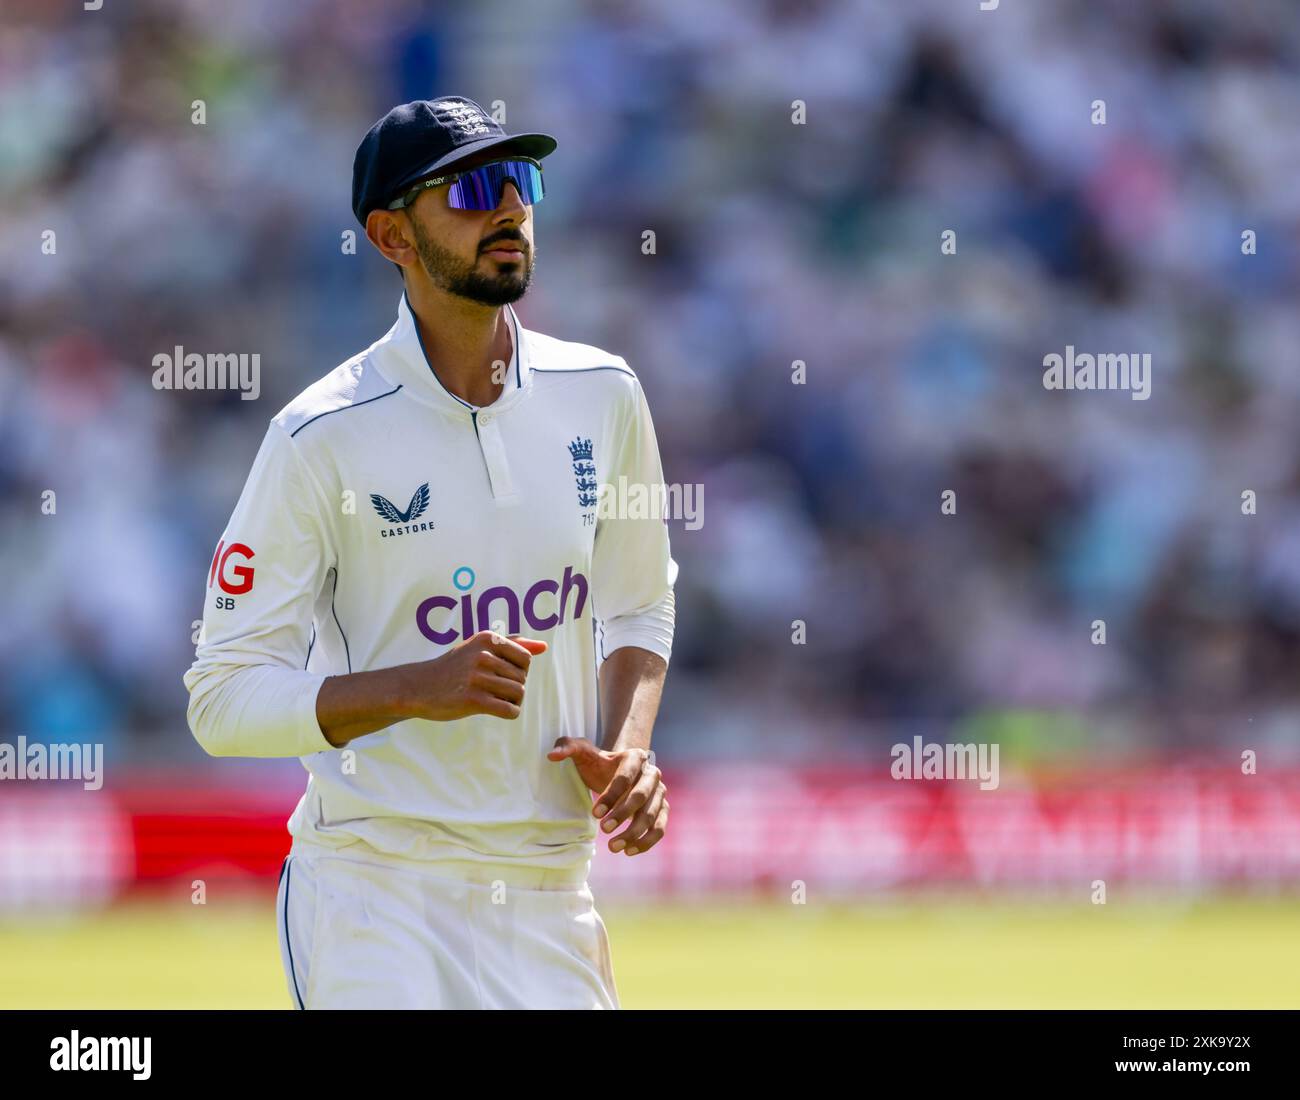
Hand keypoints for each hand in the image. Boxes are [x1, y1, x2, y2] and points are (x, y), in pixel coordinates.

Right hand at [406, 631, 546, 721]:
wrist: (418, 687)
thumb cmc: (453, 668)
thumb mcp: (479, 648)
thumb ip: (513, 644)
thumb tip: (544, 647)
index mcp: (488, 639)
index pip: (526, 658)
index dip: (518, 670)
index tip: (501, 675)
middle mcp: (484, 655)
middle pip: (523, 677)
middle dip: (514, 687)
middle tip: (494, 691)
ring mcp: (478, 678)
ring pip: (518, 694)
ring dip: (511, 701)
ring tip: (494, 700)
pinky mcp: (473, 700)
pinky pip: (510, 710)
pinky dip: (509, 713)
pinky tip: (496, 710)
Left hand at [547, 738, 667, 855]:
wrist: (616, 770)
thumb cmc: (597, 763)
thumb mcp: (582, 751)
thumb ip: (567, 747)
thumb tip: (552, 755)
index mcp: (636, 756)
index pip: (625, 778)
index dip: (611, 796)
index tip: (594, 814)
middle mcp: (652, 774)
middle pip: (642, 796)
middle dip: (623, 814)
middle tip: (603, 829)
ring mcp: (660, 793)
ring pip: (652, 815)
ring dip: (634, 833)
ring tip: (612, 847)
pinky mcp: (662, 810)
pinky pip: (660, 829)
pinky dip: (647, 842)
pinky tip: (628, 851)